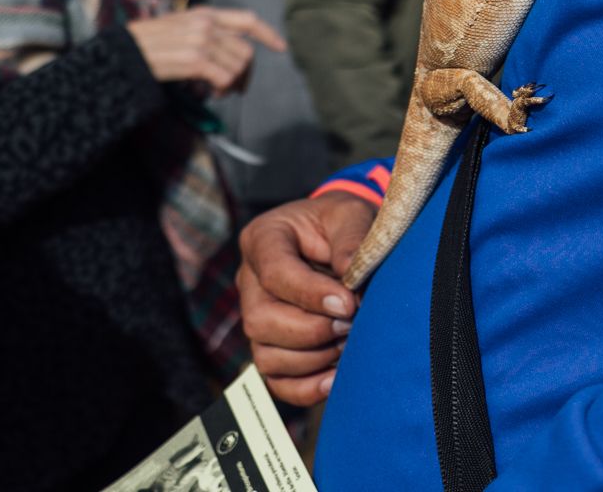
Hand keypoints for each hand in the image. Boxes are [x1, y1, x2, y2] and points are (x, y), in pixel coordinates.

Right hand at [127, 6, 285, 95]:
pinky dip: (223, 90)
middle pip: (245, 51)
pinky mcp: (194, 59)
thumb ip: (206, 33)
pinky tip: (212, 93)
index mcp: (204, 13)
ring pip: (237, 66)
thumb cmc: (148, 45)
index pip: (247, 19)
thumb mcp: (179, 28)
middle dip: (244, 73)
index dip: (267, 33)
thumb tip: (232, 54)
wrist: (123, 53)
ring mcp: (201, 40)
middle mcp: (206, 23)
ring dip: (232, 84)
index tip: (280, 47)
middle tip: (233, 88)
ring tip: (218, 91)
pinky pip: (225, 78)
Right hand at [237, 192, 377, 404]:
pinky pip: (276, 381)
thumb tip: (351, 277)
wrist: (338, 237)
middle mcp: (250, 281)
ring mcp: (257, 316)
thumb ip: (352, 239)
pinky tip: (336, 379)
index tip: (348, 304)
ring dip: (312, 358)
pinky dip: (306, 388)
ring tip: (348, 343)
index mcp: (263, 239)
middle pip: (260, 320)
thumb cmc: (342, 223)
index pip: (273, 273)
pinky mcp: (271, 346)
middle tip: (350, 324)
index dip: (310, 294)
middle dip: (310, 330)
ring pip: (265, 355)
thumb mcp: (351, 214)